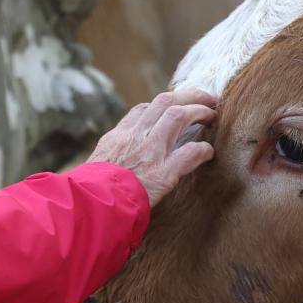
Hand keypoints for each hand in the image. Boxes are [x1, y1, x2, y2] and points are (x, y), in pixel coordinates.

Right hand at [89, 89, 217, 207]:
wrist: (90, 206)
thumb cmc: (89, 192)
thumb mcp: (95, 166)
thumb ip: (111, 159)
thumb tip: (117, 164)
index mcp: (118, 137)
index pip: (143, 110)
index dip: (163, 106)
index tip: (175, 108)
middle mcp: (135, 137)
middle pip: (165, 102)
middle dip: (189, 96)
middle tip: (207, 98)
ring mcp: (150, 152)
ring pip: (179, 116)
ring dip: (199, 111)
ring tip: (212, 115)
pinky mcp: (163, 173)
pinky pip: (190, 153)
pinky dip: (202, 150)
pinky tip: (209, 152)